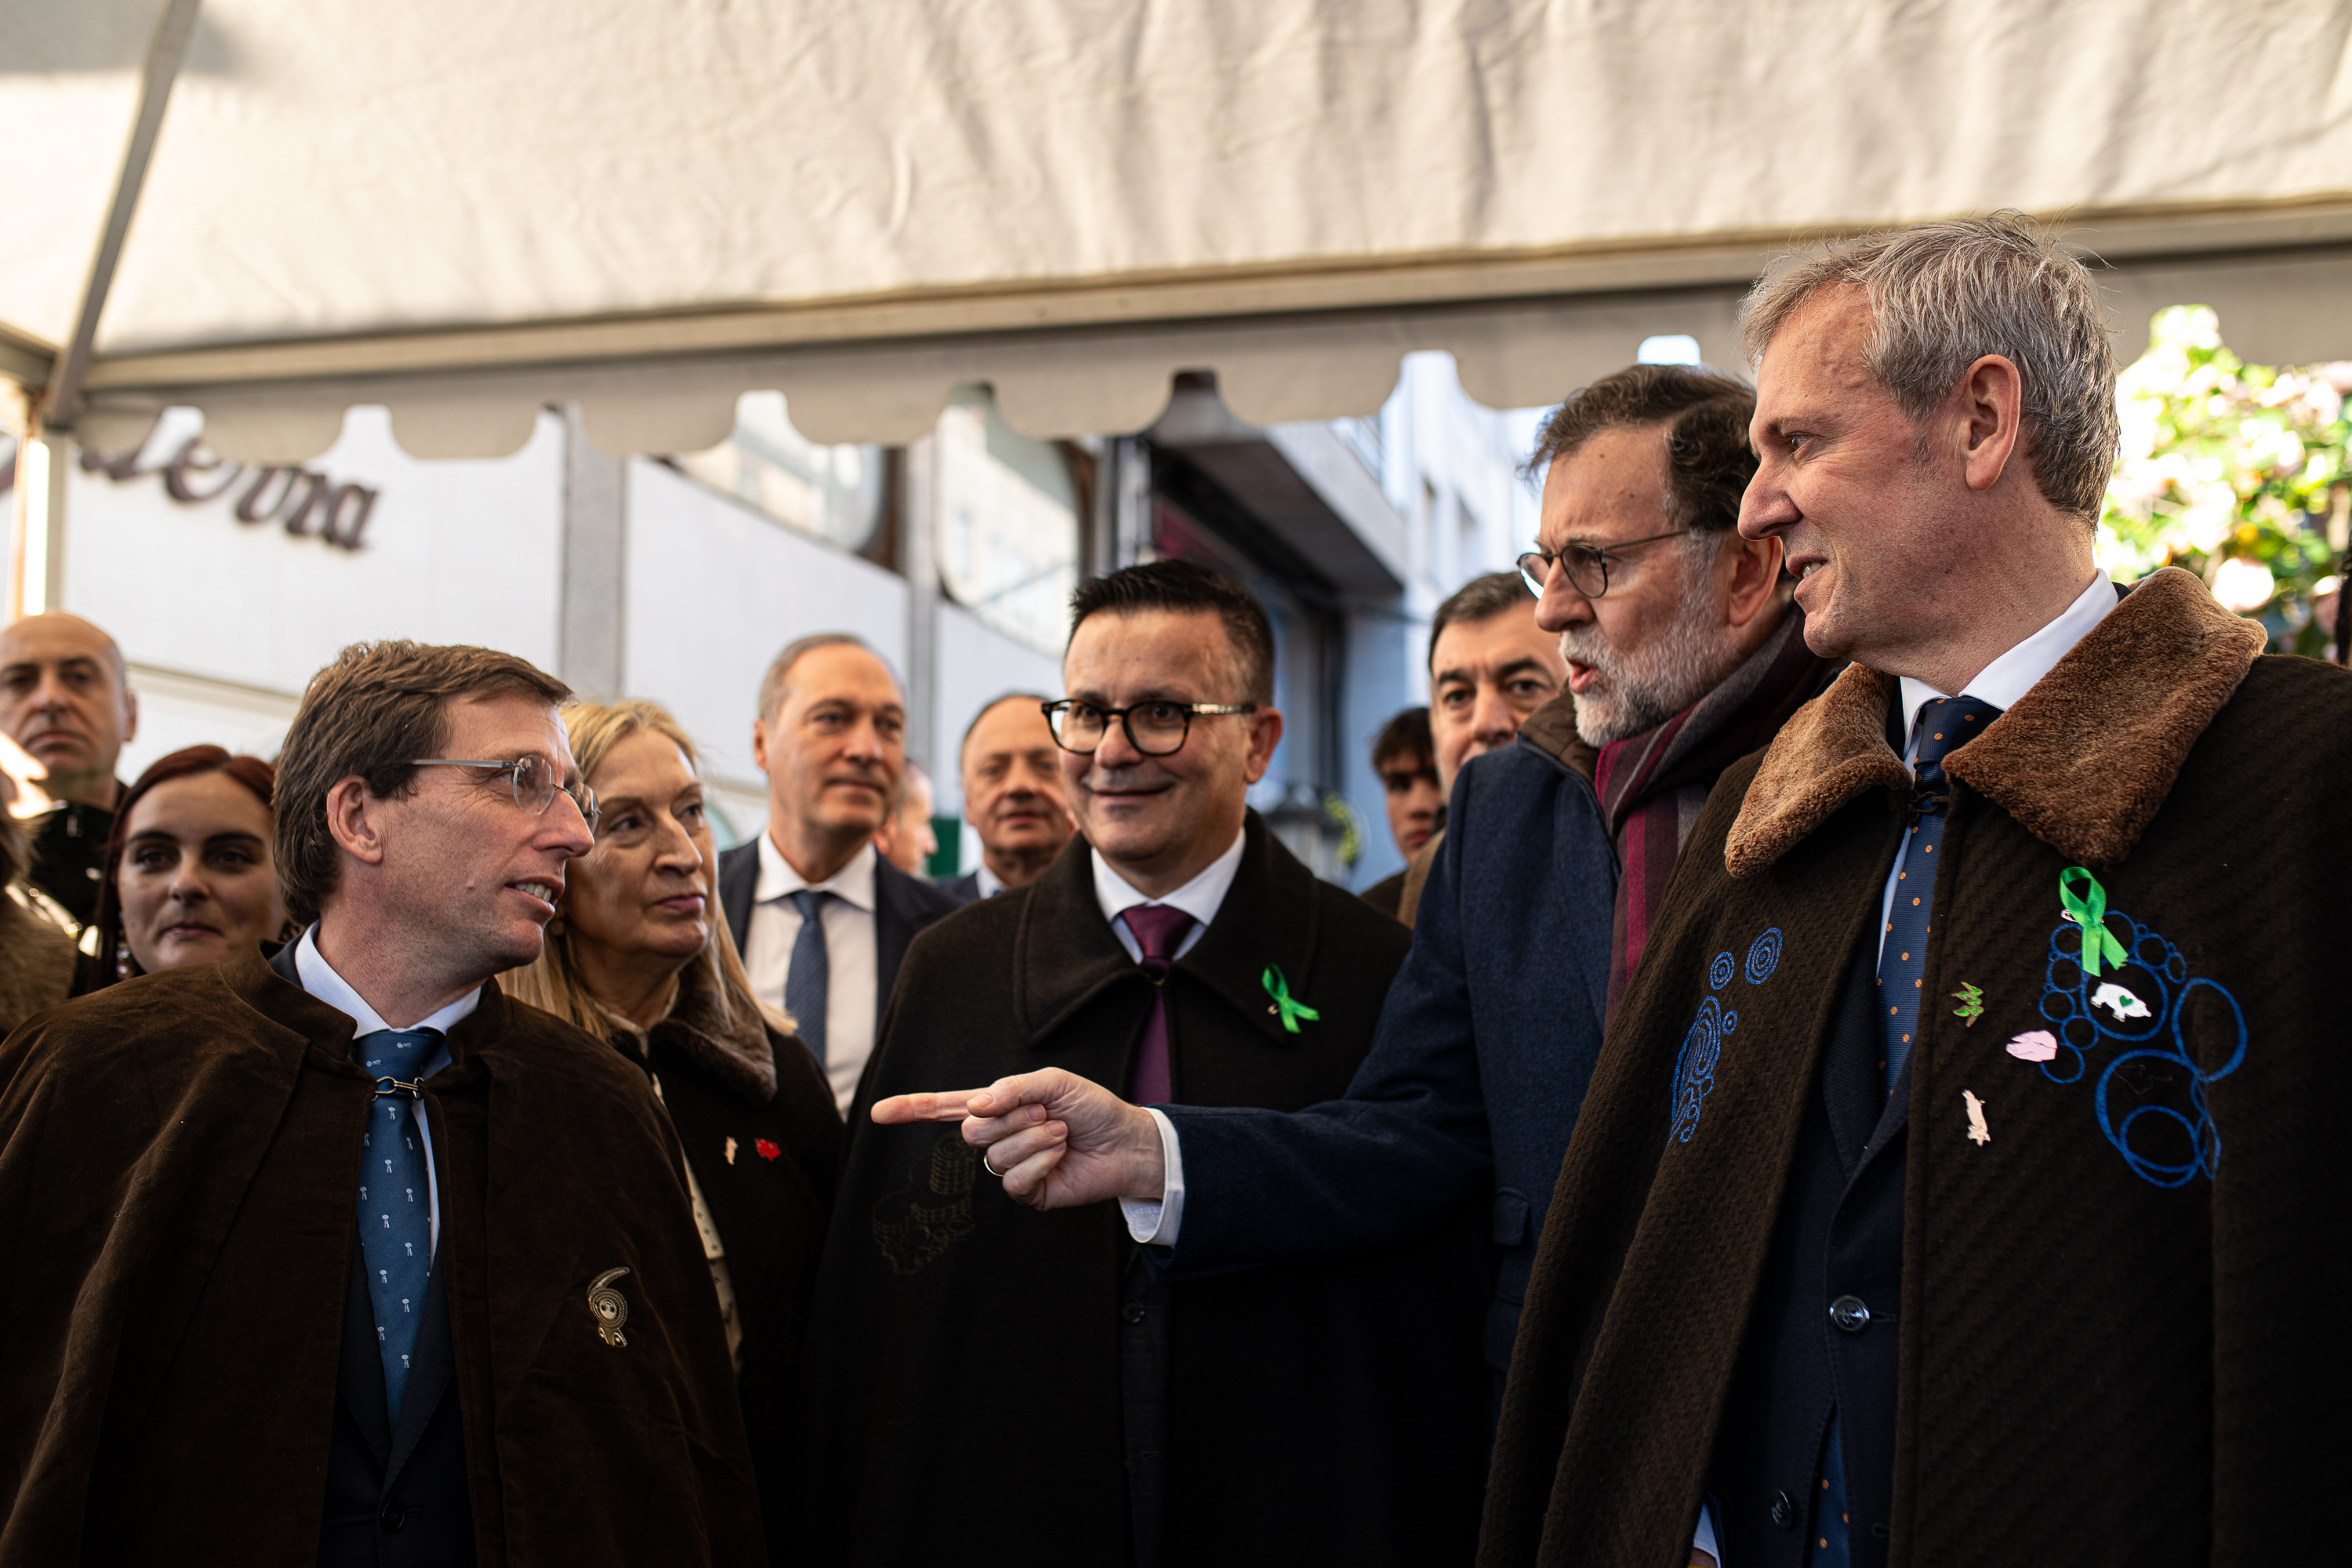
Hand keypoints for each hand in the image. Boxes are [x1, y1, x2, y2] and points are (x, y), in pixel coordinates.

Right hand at [869, 1067, 1163, 1209]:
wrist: (1126, 1142)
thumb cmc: (1091, 1108)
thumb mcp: (1053, 1083)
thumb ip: (1011, 1088)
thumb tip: (974, 1105)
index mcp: (998, 1106)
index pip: (945, 1107)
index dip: (911, 1110)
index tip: (877, 1113)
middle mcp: (998, 1137)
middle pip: (970, 1131)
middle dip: (1012, 1118)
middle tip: (1046, 1113)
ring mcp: (1010, 1166)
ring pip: (995, 1154)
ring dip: (1034, 1138)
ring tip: (1060, 1132)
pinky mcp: (1027, 1193)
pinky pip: (1013, 1180)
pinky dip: (1040, 1162)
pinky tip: (1060, 1154)